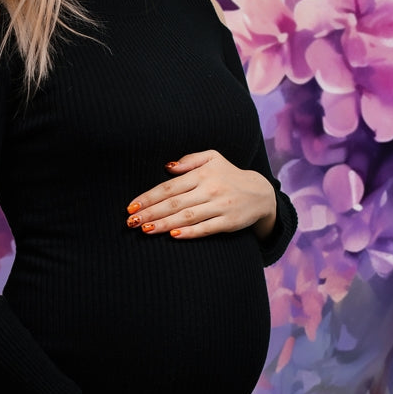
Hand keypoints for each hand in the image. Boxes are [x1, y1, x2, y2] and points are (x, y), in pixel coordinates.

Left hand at [125, 150, 275, 240]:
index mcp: (202, 174)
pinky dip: (190, 232)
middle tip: (131, 221)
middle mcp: (209, 189)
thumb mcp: (213, 158)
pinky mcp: (228, 222)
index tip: (132, 206)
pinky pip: (206, 228)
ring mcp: (219, 207)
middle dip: (150, 213)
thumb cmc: (229, 175)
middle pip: (174, 203)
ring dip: (164, 224)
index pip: (169, 187)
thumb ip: (190, 160)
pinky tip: (174, 235)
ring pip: (186, 216)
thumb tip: (168, 167)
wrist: (261, 194)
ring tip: (145, 230)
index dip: (149, 196)